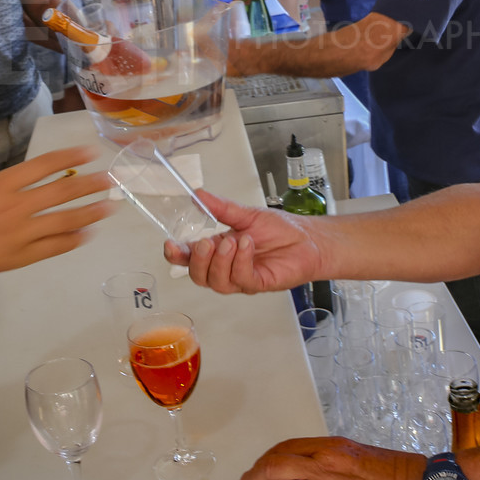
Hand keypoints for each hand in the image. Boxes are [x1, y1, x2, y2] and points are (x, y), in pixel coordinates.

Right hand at [0, 146, 114, 305]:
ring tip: (109, 206)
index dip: (70, 157)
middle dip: (90, 184)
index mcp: (2, 185)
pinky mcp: (24, 255)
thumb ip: (10, 186)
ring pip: (65, 220)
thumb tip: (43, 180)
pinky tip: (88, 233)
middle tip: (111, 179)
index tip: (90, 151)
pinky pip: (56, 246)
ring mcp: (22, 232)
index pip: (44, 165)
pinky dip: (74, 239)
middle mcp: (16, 206)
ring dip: (90, 212)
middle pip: (61, 191)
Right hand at [163, 189, 322, 291]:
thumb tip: (198, 194)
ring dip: (222, 261)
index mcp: (218, 250)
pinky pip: (242, 279)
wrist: (308, 239)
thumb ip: (221, 207)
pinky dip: (241, 261)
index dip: (176, 255)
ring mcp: (241, 278)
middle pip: (198, 276)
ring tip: (235, 240)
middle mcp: (226, 267)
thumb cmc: (280, 230)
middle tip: (209, 242)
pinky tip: (247, 245)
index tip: (170, 245)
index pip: (189, 258)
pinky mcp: (258, 284)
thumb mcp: (246, 214)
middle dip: (199, 260)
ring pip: (217, 282)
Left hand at [231, 437, 434, 479]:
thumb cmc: (405, 477)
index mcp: (333, 448)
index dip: (265, 460)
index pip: (286, 449)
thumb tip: (317, 473)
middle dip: (252, 479)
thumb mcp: (365, 456)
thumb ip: (338, 462)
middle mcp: (325, 467)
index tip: (258, 467)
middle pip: (273, 468)